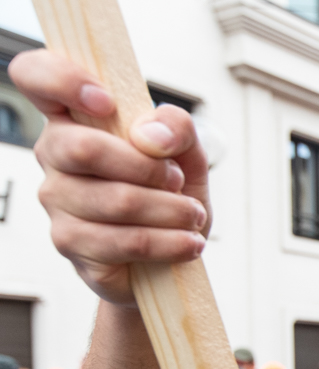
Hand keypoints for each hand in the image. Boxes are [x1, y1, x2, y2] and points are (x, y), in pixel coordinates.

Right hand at [9, 49, 210, 307]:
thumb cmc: (169, 192)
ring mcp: (57, 203)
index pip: (35, 76)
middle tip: (178, 181)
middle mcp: (54, 157)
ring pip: (116, 201)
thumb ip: (178, 128)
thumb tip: (151, 136)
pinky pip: (126, 243)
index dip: (61, 79)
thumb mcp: (188, 152)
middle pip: (84, 149)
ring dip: (171, 210)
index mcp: (73, 118)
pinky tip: (189, 242)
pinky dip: (169, 243)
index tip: (106, 102)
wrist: (173, 250)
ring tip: (193, 215)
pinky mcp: (73, 246)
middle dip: (150, 168)